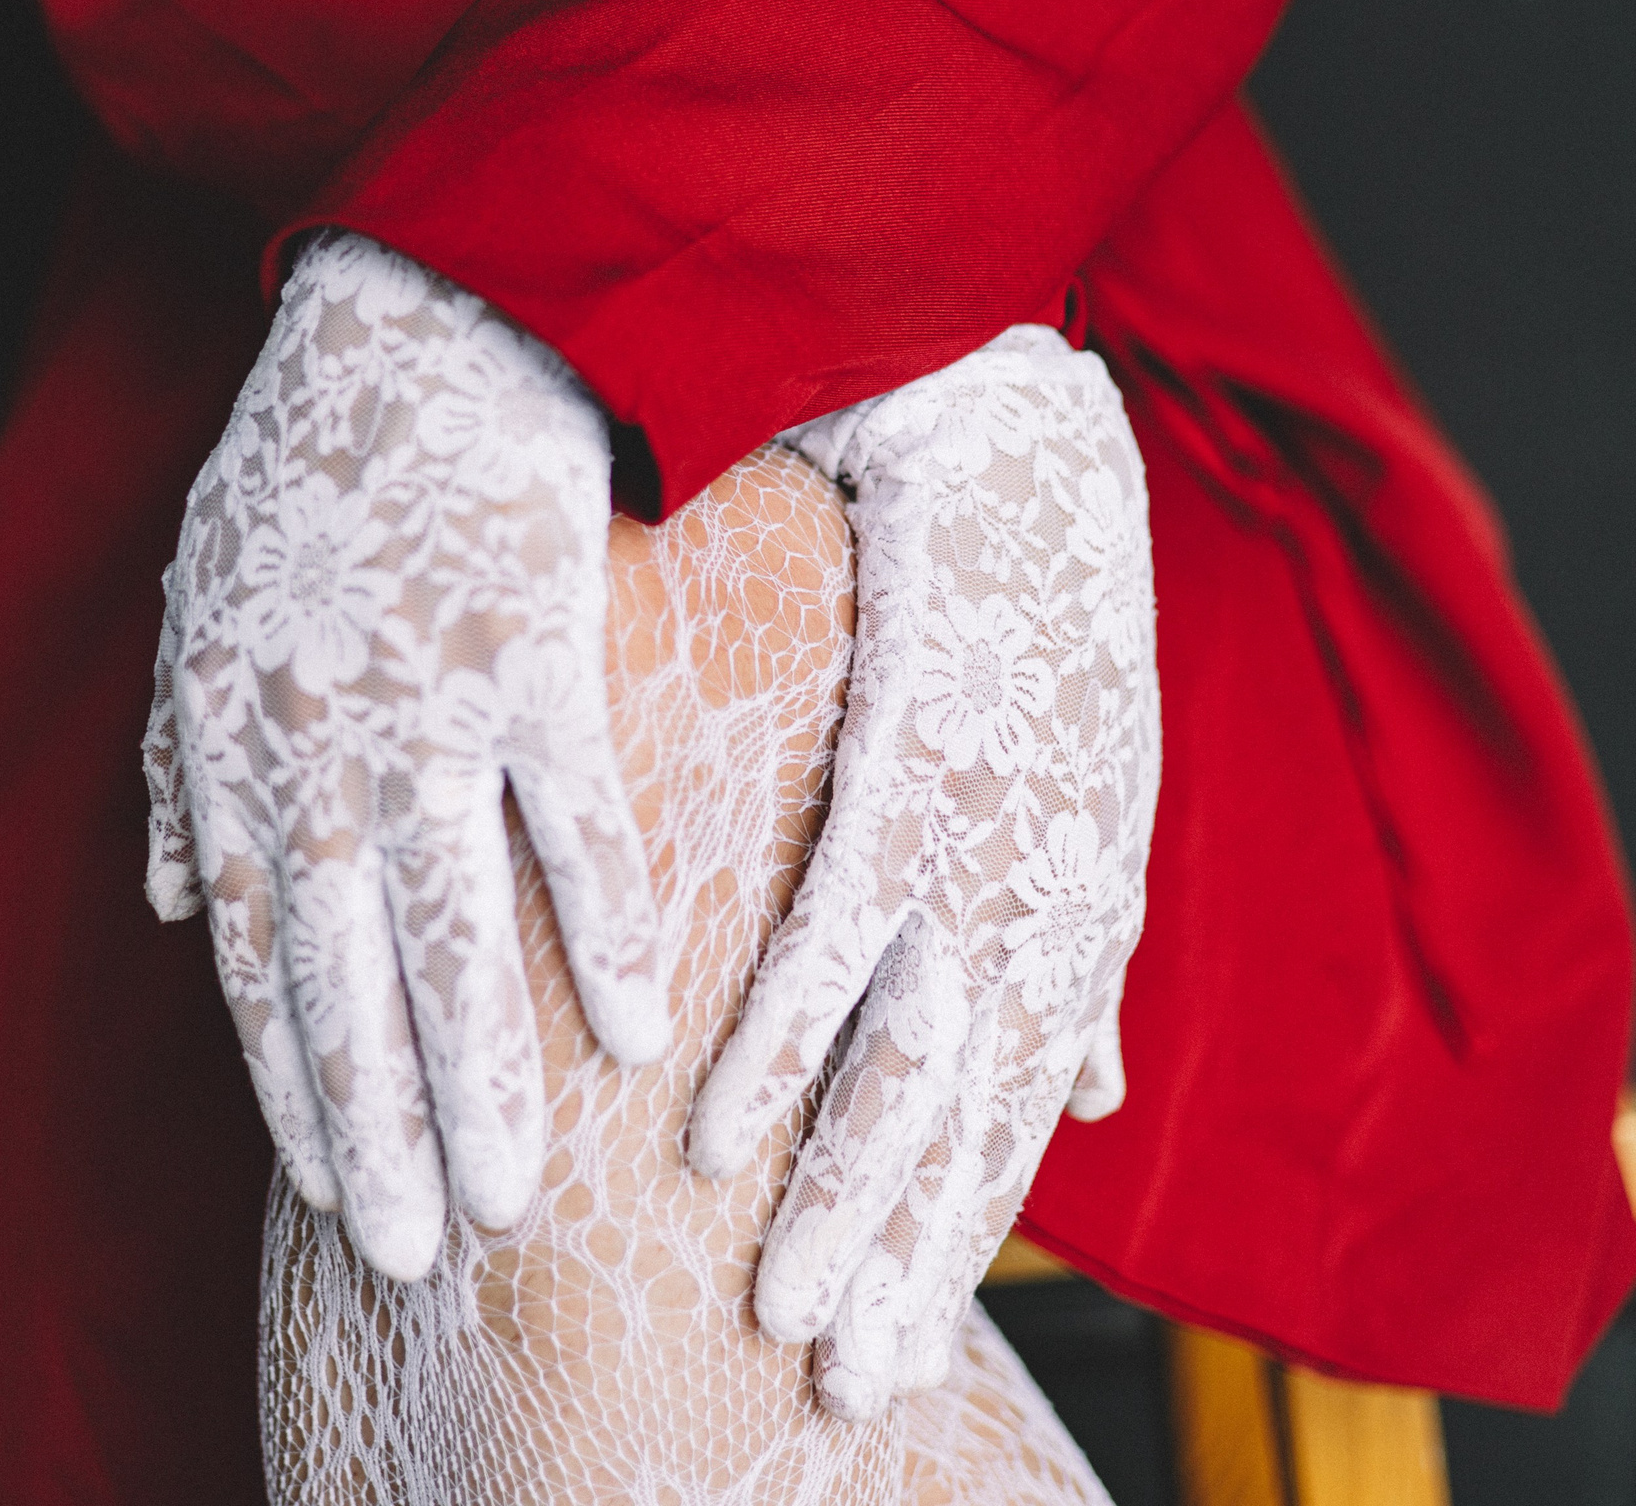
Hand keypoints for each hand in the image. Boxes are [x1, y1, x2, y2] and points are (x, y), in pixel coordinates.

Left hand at [144, 231, 668, 1278]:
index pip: (256, 947)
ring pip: (456, 926)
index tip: (330, 1190)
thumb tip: (176, 912)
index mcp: (236, 729)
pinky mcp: (537, 646)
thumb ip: (183, 763)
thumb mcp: (204, 599)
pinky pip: (574, 819)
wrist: (426, 315)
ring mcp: (428, 694)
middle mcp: (319, 734)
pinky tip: (635, 1033)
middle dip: (381, 1124)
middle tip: (424, 1253)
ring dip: (487, 1075)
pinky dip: (602, 928)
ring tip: (518, 1196)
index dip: (291, 1081)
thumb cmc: (316, 460)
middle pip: (349, 970)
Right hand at [688, 326, 1157, 1417]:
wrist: (1016, 444)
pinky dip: (785, 1034)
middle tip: (841, 1379)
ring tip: (778, 1303)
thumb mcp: (1088, 800)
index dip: (961, 1235)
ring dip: (841, 1193)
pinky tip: (720, 1125)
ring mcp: (982, 838)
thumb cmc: (1030, 620)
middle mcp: (1044, 897)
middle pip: (975, 1123)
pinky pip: (839, 933)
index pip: (1019, 1114)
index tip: (895, 1338)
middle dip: (908, 1259)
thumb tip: (1102, 1086)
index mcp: (1076, 909)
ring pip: (910, 1062)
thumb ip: (1087, 952)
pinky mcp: (911, 764)